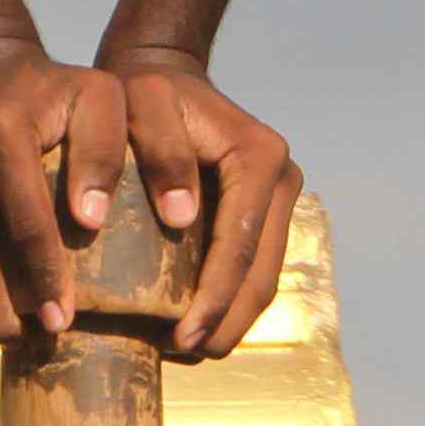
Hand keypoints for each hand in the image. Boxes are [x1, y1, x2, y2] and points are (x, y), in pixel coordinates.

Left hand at [104, 49, 304, 360]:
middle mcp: (282, 178)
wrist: (162, 73)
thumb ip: (161, 152)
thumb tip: (183, 219)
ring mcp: (279, 196)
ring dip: (233, 317)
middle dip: (227, 319)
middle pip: (262, 270)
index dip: (215, 297)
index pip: (240, 244)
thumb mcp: (143, 104)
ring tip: (191, 347)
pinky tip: (200, 321)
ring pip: (265, 275)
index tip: (182, 337)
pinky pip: (255, 265)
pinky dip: (232, 299)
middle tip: (187, 352)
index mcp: (259, 157)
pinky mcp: (267, 210)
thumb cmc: (143, 90)